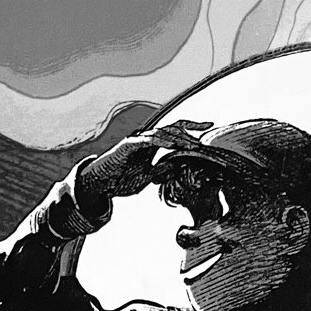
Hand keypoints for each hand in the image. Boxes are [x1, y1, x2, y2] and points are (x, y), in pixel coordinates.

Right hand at [81, 122, 212, 208]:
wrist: (101, 183)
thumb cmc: (122, 179)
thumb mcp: (148, 178)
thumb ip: (162, 172)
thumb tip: (176, 168)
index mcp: (152, 146)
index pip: (175, 133)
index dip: (191, 130)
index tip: (209, 127)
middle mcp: (146, 139)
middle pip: (172, 128)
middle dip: (189, 130)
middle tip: (205, 131)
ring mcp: (137, 140)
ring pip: (162, 132)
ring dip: (179, 138)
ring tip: (192, 144)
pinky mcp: (129, 145)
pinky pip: (148, 140)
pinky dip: (161, 141)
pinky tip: (172, 144)